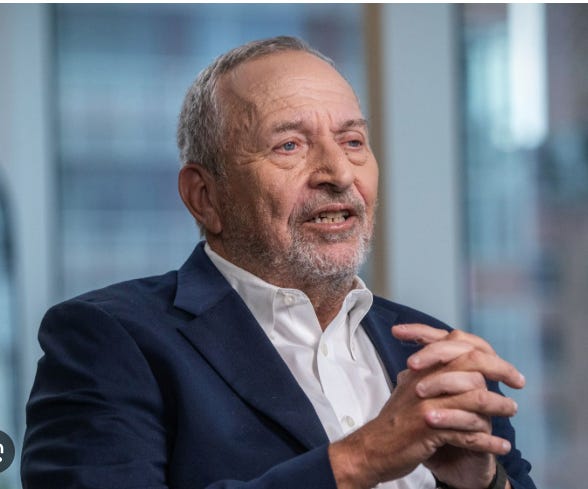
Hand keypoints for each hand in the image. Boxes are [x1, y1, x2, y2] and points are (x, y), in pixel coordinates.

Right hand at [328, 324, 523, 488]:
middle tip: (518, 382)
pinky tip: (502, 447)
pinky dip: (489, 442)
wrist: (372, 449)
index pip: (457, 346)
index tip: (504, 365)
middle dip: (501, 370)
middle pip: (472, 364)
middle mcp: (425, 381)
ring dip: (500, 405)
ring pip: (476, 398)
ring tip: (512, 411)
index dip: (485, 352)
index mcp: (421, 369)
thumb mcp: (409, 388)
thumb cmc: (395, 421)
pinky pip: (469, 433)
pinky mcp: (430, 430)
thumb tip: (453, 358)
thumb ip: (430, 374)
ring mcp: (428, 405)